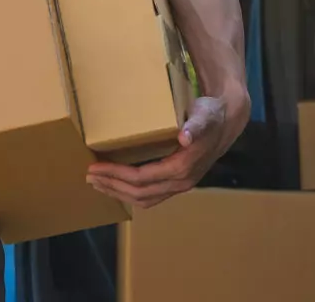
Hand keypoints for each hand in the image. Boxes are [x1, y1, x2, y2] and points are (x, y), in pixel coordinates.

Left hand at [86, 87, 248, 209]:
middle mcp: (182, 182)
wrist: (226, 122)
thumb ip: (195, 125)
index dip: (116, 175)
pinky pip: (152, 195)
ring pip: (145, 199)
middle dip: (112, 186)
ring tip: (97, 183)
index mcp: (182, 168)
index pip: (142, 178)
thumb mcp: (204, 115)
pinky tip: (116, 184)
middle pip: (140, 193)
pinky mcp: (178, 183)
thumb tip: (185, 137)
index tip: (94, 167)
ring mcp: (180, 185)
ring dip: (119, 192)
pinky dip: (131, 193)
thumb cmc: (210, 115)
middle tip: (88, 176)